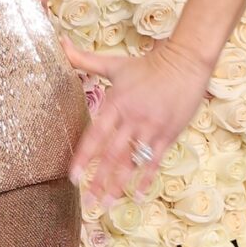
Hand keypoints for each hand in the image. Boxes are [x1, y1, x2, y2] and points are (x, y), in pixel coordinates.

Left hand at [62, 36, 212, 206]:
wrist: (185, 61)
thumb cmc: (147, 65)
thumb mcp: (113, 63)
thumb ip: (84, 59)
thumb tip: (60, 42)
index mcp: (115, 103)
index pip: (95, 136)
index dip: (84, 158)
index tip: (73, 177)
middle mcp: (131, 118)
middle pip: (112, 155)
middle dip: (99, 181)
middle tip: (88, 203)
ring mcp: (151, 128)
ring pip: (132, 162)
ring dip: (119, 185)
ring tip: (107, 205)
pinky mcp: (168, 134)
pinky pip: (154, 160)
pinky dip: (146, 178)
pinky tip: (139, 195)